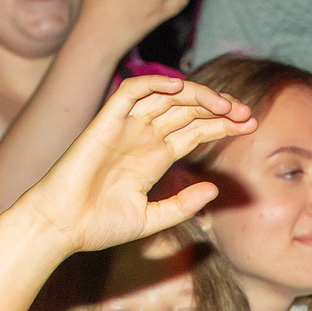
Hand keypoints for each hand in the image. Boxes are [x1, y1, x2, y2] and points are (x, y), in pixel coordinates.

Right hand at [14, 76, 252, 255]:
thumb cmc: (98, 226)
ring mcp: (126, 127)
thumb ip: (182, 205)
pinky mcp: (106, 121)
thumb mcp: (151, 219)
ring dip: (198, 95)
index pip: (194, 130)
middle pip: (188, 111)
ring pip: (167, 97)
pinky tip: (181, 88)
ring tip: (226, 105)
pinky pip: (133, 92)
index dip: (222, 125)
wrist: (61, 226)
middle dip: (219, 109)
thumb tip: (213, 188)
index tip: (250, 126)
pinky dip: (156, 84)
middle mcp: (143, 138)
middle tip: (246, 114)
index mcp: (154, 158)